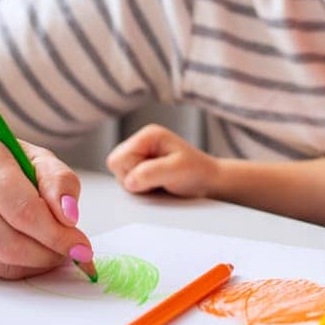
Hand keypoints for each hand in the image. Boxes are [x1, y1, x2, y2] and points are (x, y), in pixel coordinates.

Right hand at [0, 130, 93, 279]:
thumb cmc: (1, 164)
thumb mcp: (36, 159)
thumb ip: (59, 182)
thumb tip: (69, 217)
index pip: (24, 210)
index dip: (58, 234)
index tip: (83, 246)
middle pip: (12, 244)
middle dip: (51, 253)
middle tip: (73, 252)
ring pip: (4, 264)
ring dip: (38, 263)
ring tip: (52, 248)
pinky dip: (19, 267)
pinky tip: (26, 249)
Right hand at [107, 123, 221, 197]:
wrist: (208, 182)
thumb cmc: (197, 172)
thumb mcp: (176, 170)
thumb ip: (151, 173)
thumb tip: (129, 181)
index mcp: (148, 135)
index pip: (119, 157)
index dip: (134, 172)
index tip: (156, 175)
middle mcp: (141, 143)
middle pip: (116, 165)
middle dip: (134, 179)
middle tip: (158, 180)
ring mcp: (139, 156)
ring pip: (120, 175)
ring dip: (138, 185)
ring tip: (160, 182)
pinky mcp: (140, 168)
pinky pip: (127, 182)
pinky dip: (141, 189)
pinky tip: (157, 186)